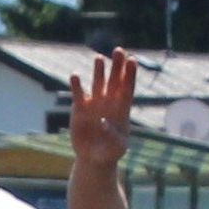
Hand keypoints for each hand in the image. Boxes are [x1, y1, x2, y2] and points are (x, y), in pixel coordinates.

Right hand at [67, 48, 134, 174]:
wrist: (94, 158)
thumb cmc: (111, 152)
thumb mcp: (117, 147)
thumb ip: (113, 135)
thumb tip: (103, 122)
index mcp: (122, 108)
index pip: (128, 87)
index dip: (130, 74)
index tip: (133, 60)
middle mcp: (109, 102)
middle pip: (115, 79)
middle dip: (117, 65)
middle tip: (118, 50)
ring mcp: (94, 104)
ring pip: (98, 83)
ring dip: (99, 71)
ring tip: (99, 58)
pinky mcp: (79, 110)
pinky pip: (78, 94)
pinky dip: (76, 85)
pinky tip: (75, 76)